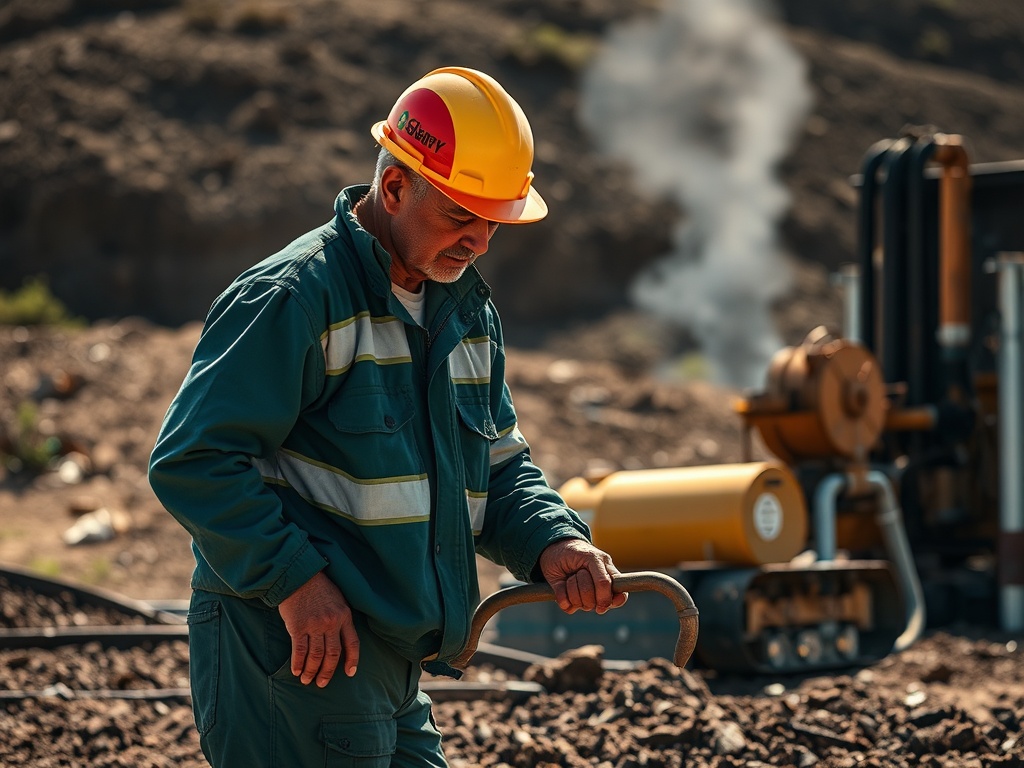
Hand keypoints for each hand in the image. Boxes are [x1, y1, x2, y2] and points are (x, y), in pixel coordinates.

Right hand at [277, 571, 359, 686]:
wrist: (299, 575)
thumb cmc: (319, 587)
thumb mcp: (338, 599)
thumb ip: (340, 618)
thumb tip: (341, 638)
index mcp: (344, 615)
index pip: (352, 643)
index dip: (352, 660)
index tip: (350, 673)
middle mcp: (331, 622)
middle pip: (333, 654)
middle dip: (328, 672)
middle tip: (322, 683)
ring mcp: (314, 625)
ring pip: (316, 656)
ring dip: (311, 671)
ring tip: (307, 680)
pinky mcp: (297, 626)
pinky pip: (299, 650)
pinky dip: (298, 663)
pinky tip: (296, 671)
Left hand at [537, 538, 628, 614]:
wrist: (553, 548)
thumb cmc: (576, 551)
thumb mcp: (592, 557)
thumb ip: (602, 579)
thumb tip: (603, 608)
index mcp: (609, 580)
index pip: (620, 598)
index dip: (614, 601)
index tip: (605, 599)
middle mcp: (597, 593)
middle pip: (595, 601)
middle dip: (585, 584)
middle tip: (581, 570)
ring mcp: (582, 599)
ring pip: (580, 603)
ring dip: (572, 585)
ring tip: (572, 573)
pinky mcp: (568, 603)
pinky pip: (566, 606)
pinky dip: (561, 592)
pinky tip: (562, 582)